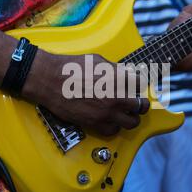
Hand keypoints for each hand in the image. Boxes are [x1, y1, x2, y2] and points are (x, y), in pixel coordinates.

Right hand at [22, 50, 149, 135]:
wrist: (50, 80)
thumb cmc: (71, 68)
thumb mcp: (98, 61)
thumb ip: (115, 69)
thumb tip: (124, 74)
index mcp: (118, 78)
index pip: (140, 84)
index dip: (138, 85)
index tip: (136, 86)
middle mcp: (116, 97)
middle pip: (141, 106)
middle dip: (140, 104)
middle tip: (136, 102)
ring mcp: (106, 112)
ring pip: (131, 122)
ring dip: (130, 117)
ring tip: (126, 114)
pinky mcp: (95, 123)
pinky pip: (113, 131)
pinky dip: (114, 127)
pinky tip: (110, 120)